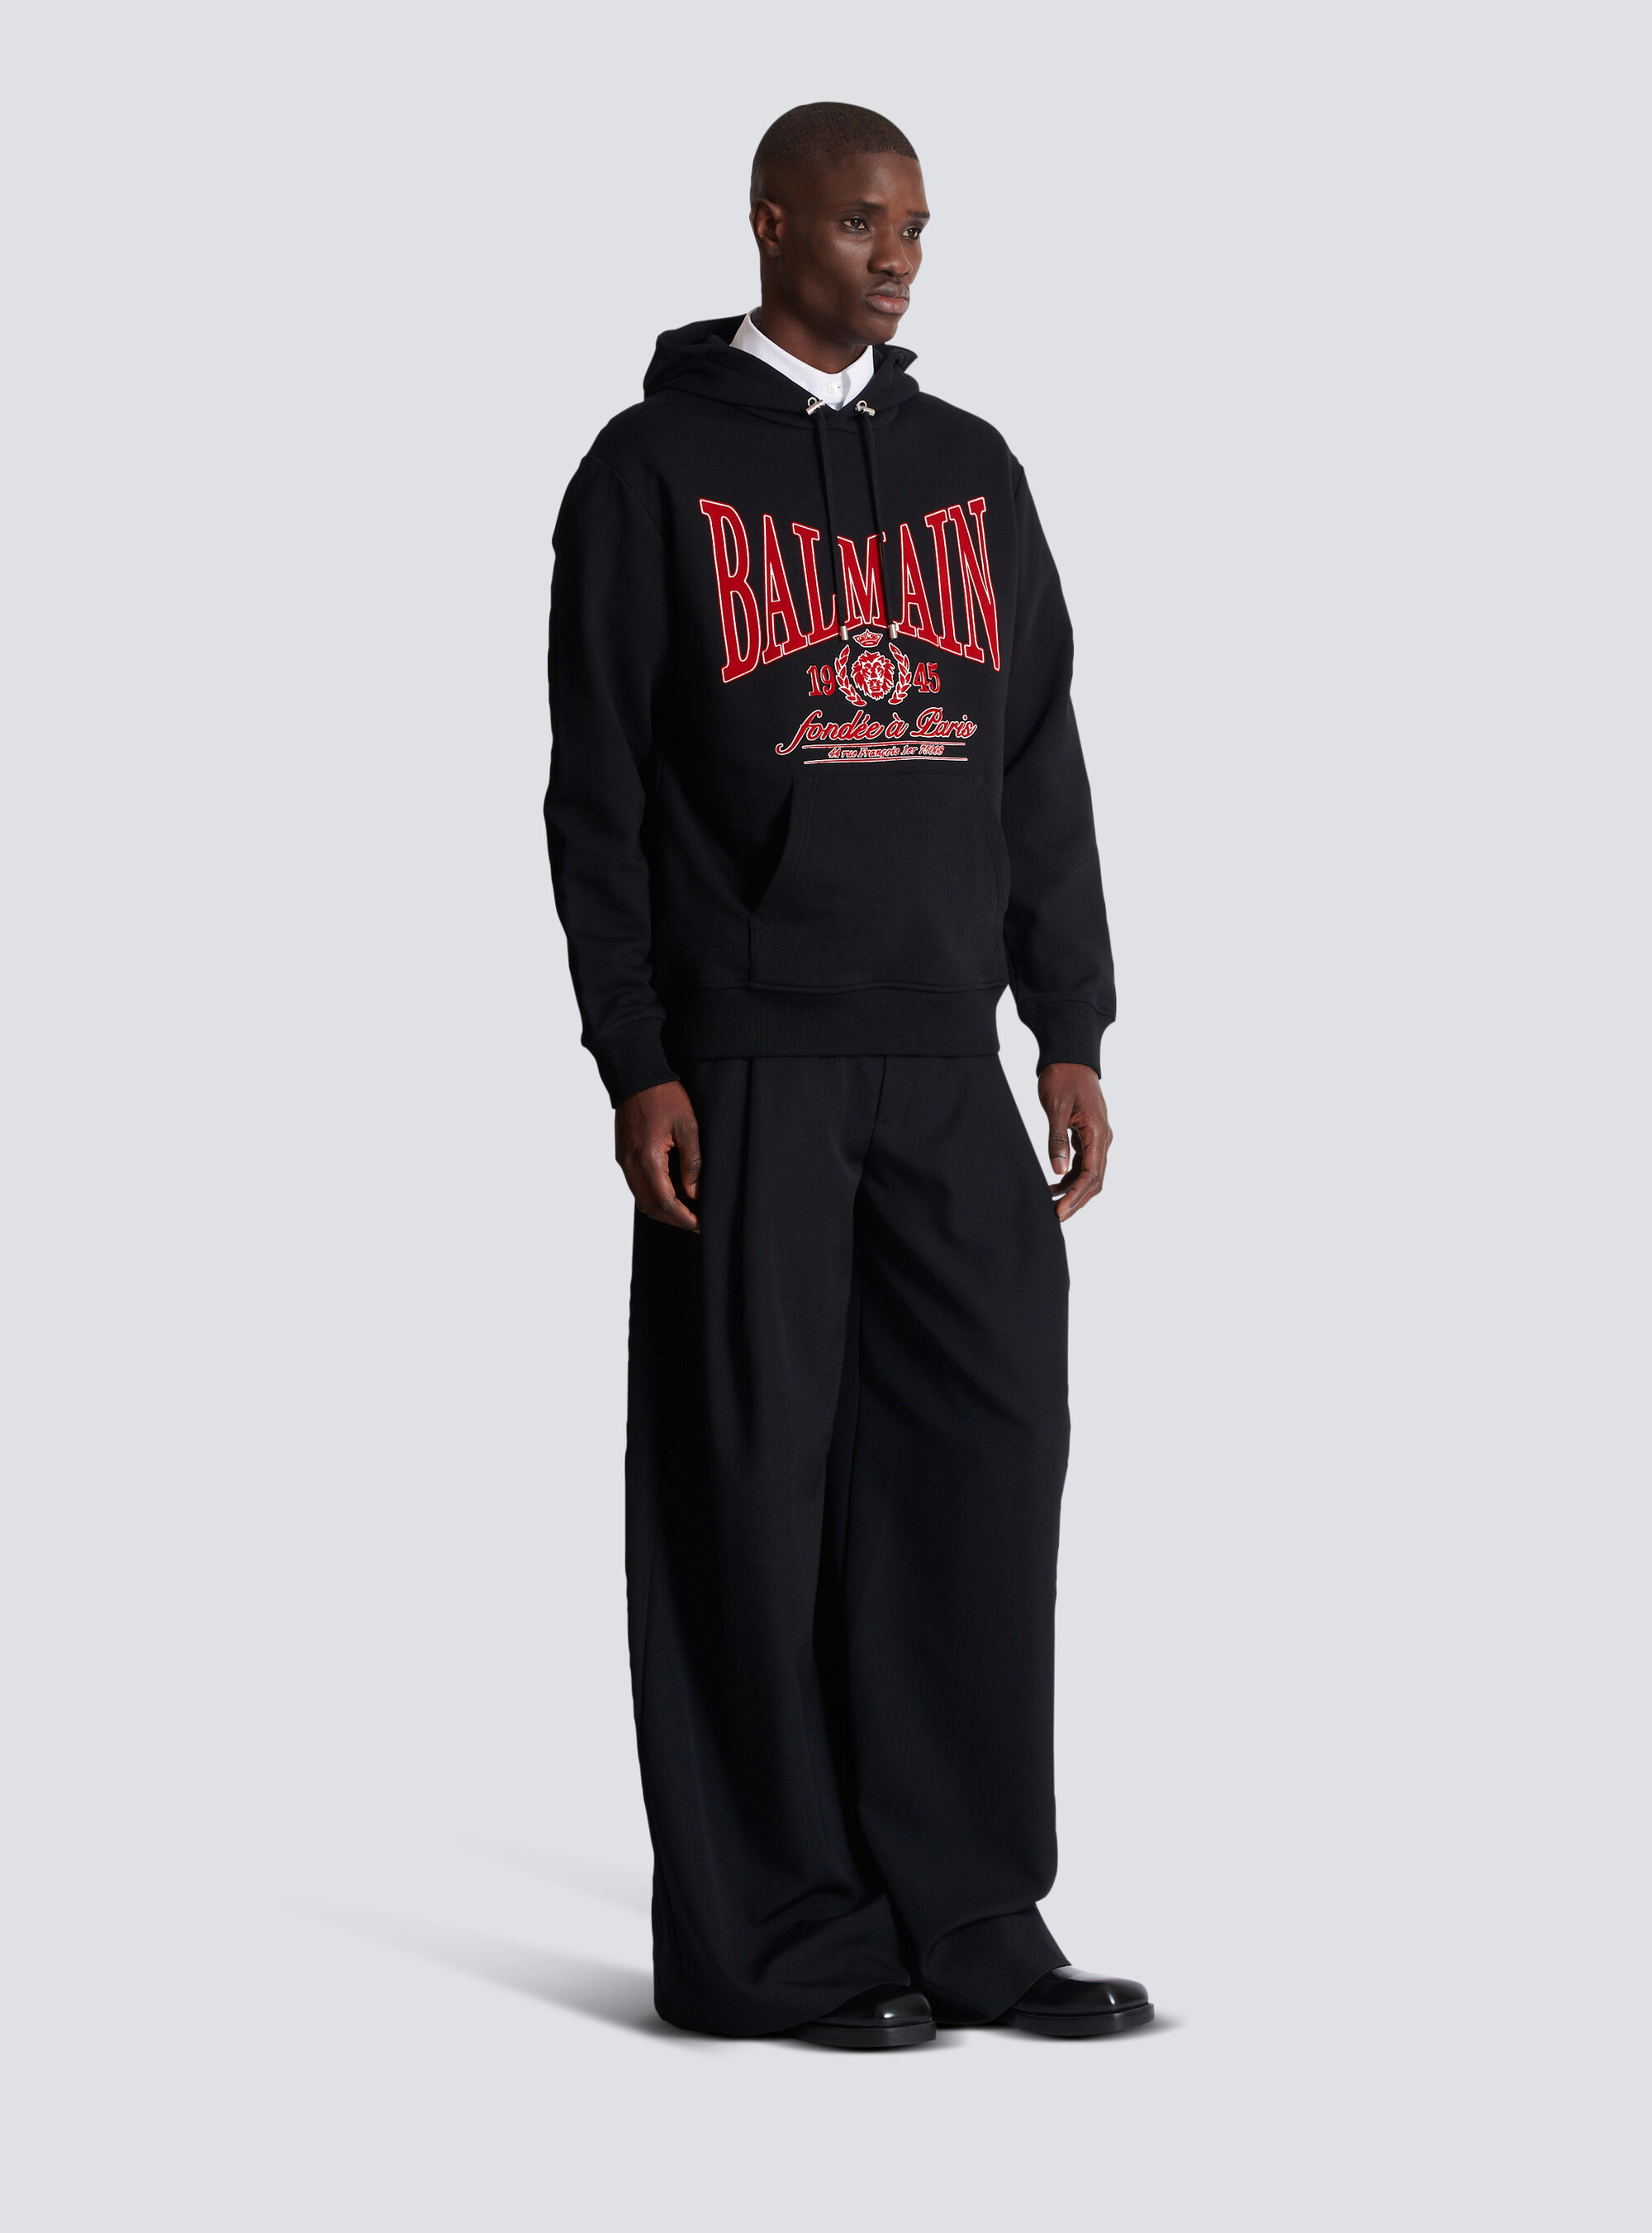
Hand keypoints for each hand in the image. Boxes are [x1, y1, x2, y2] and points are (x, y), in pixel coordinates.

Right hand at [615, 1081, 701, 1231]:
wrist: (636, 1077)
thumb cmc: (664, 1097)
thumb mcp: (688, 1126)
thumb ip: (692, 1162)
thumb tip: (695, 1193)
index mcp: (648, 1159)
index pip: (665, 1202)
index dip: (684, 1218)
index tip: (701, 1225)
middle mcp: (631, 1165)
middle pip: (651, 1207)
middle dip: (674, 1219)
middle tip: (697, 1223)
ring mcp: (624, 1162)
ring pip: (641, 1200)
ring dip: (663, 1210)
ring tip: (686, 1210)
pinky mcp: (622, 1157)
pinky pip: (636, 1186)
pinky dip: (653, 1196)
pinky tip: (671, 1192)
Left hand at [1039, 1063, 1111, 1222]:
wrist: (1070, 1056)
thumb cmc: (1063, 1078)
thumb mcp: (1056, 1108)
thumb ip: (1057, 1140)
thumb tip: (1058, 1172)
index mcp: (1098, 1132)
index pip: (1092, 1174)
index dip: (1077, 1195)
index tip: (1060, 1210)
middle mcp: (1103, 1138)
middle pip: (1095, 1179)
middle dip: (1077, 1200)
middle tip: (1057, 1216)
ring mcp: (1097, 1137)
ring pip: (1090, 1174)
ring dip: (1074, 1191)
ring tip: (1052, 1203)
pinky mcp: (1088, 1135)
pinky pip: (1084, 1163)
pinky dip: (1071, 1177)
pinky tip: (1054, 1184)